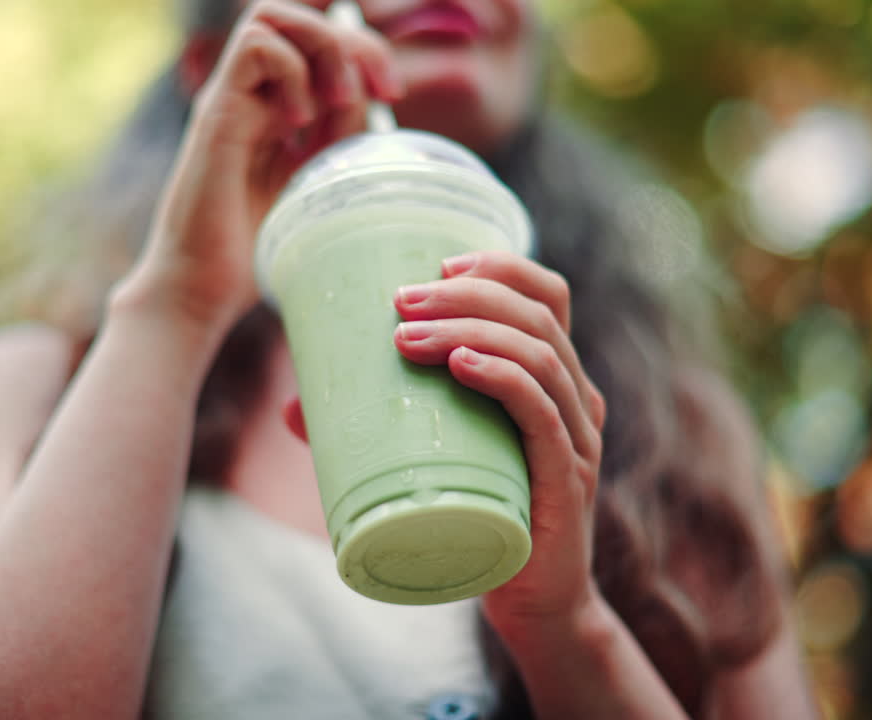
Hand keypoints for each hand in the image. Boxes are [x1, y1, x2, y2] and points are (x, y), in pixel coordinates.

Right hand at [122, 0, 402, 332]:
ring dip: (322, 49)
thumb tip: (377, 104)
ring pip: (271, 16)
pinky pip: (256, 47)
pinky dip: (292, 71)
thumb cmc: (256, 255)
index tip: (393, 96)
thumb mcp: (318, 188)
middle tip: (380, 91)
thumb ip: (339, 145)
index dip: (365, 56)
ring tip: (337, 103)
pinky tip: (300, 122)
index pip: (321, 46)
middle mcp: (251, 97)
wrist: (203, 292)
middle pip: (298, 19)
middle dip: (352, 43)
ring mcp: (231, 101)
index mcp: (277, 112)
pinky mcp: (217, 114)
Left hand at [391, 250, 606, 632]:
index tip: (439, 261)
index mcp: (556, 380)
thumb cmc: (484, 521)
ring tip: (406, 336)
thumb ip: (374, 433)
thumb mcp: (438, 462)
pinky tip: (460, 365)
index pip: (548, 297)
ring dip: (468, 330)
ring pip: (536, 355)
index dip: (501, 267)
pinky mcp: (567, 480)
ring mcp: (578, 439)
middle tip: (400, 301)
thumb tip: (294, 409)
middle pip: (535, 315)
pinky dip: (502, 378)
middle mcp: (577, 399)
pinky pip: (541, 412)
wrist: (535, 606)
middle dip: (465, 294)